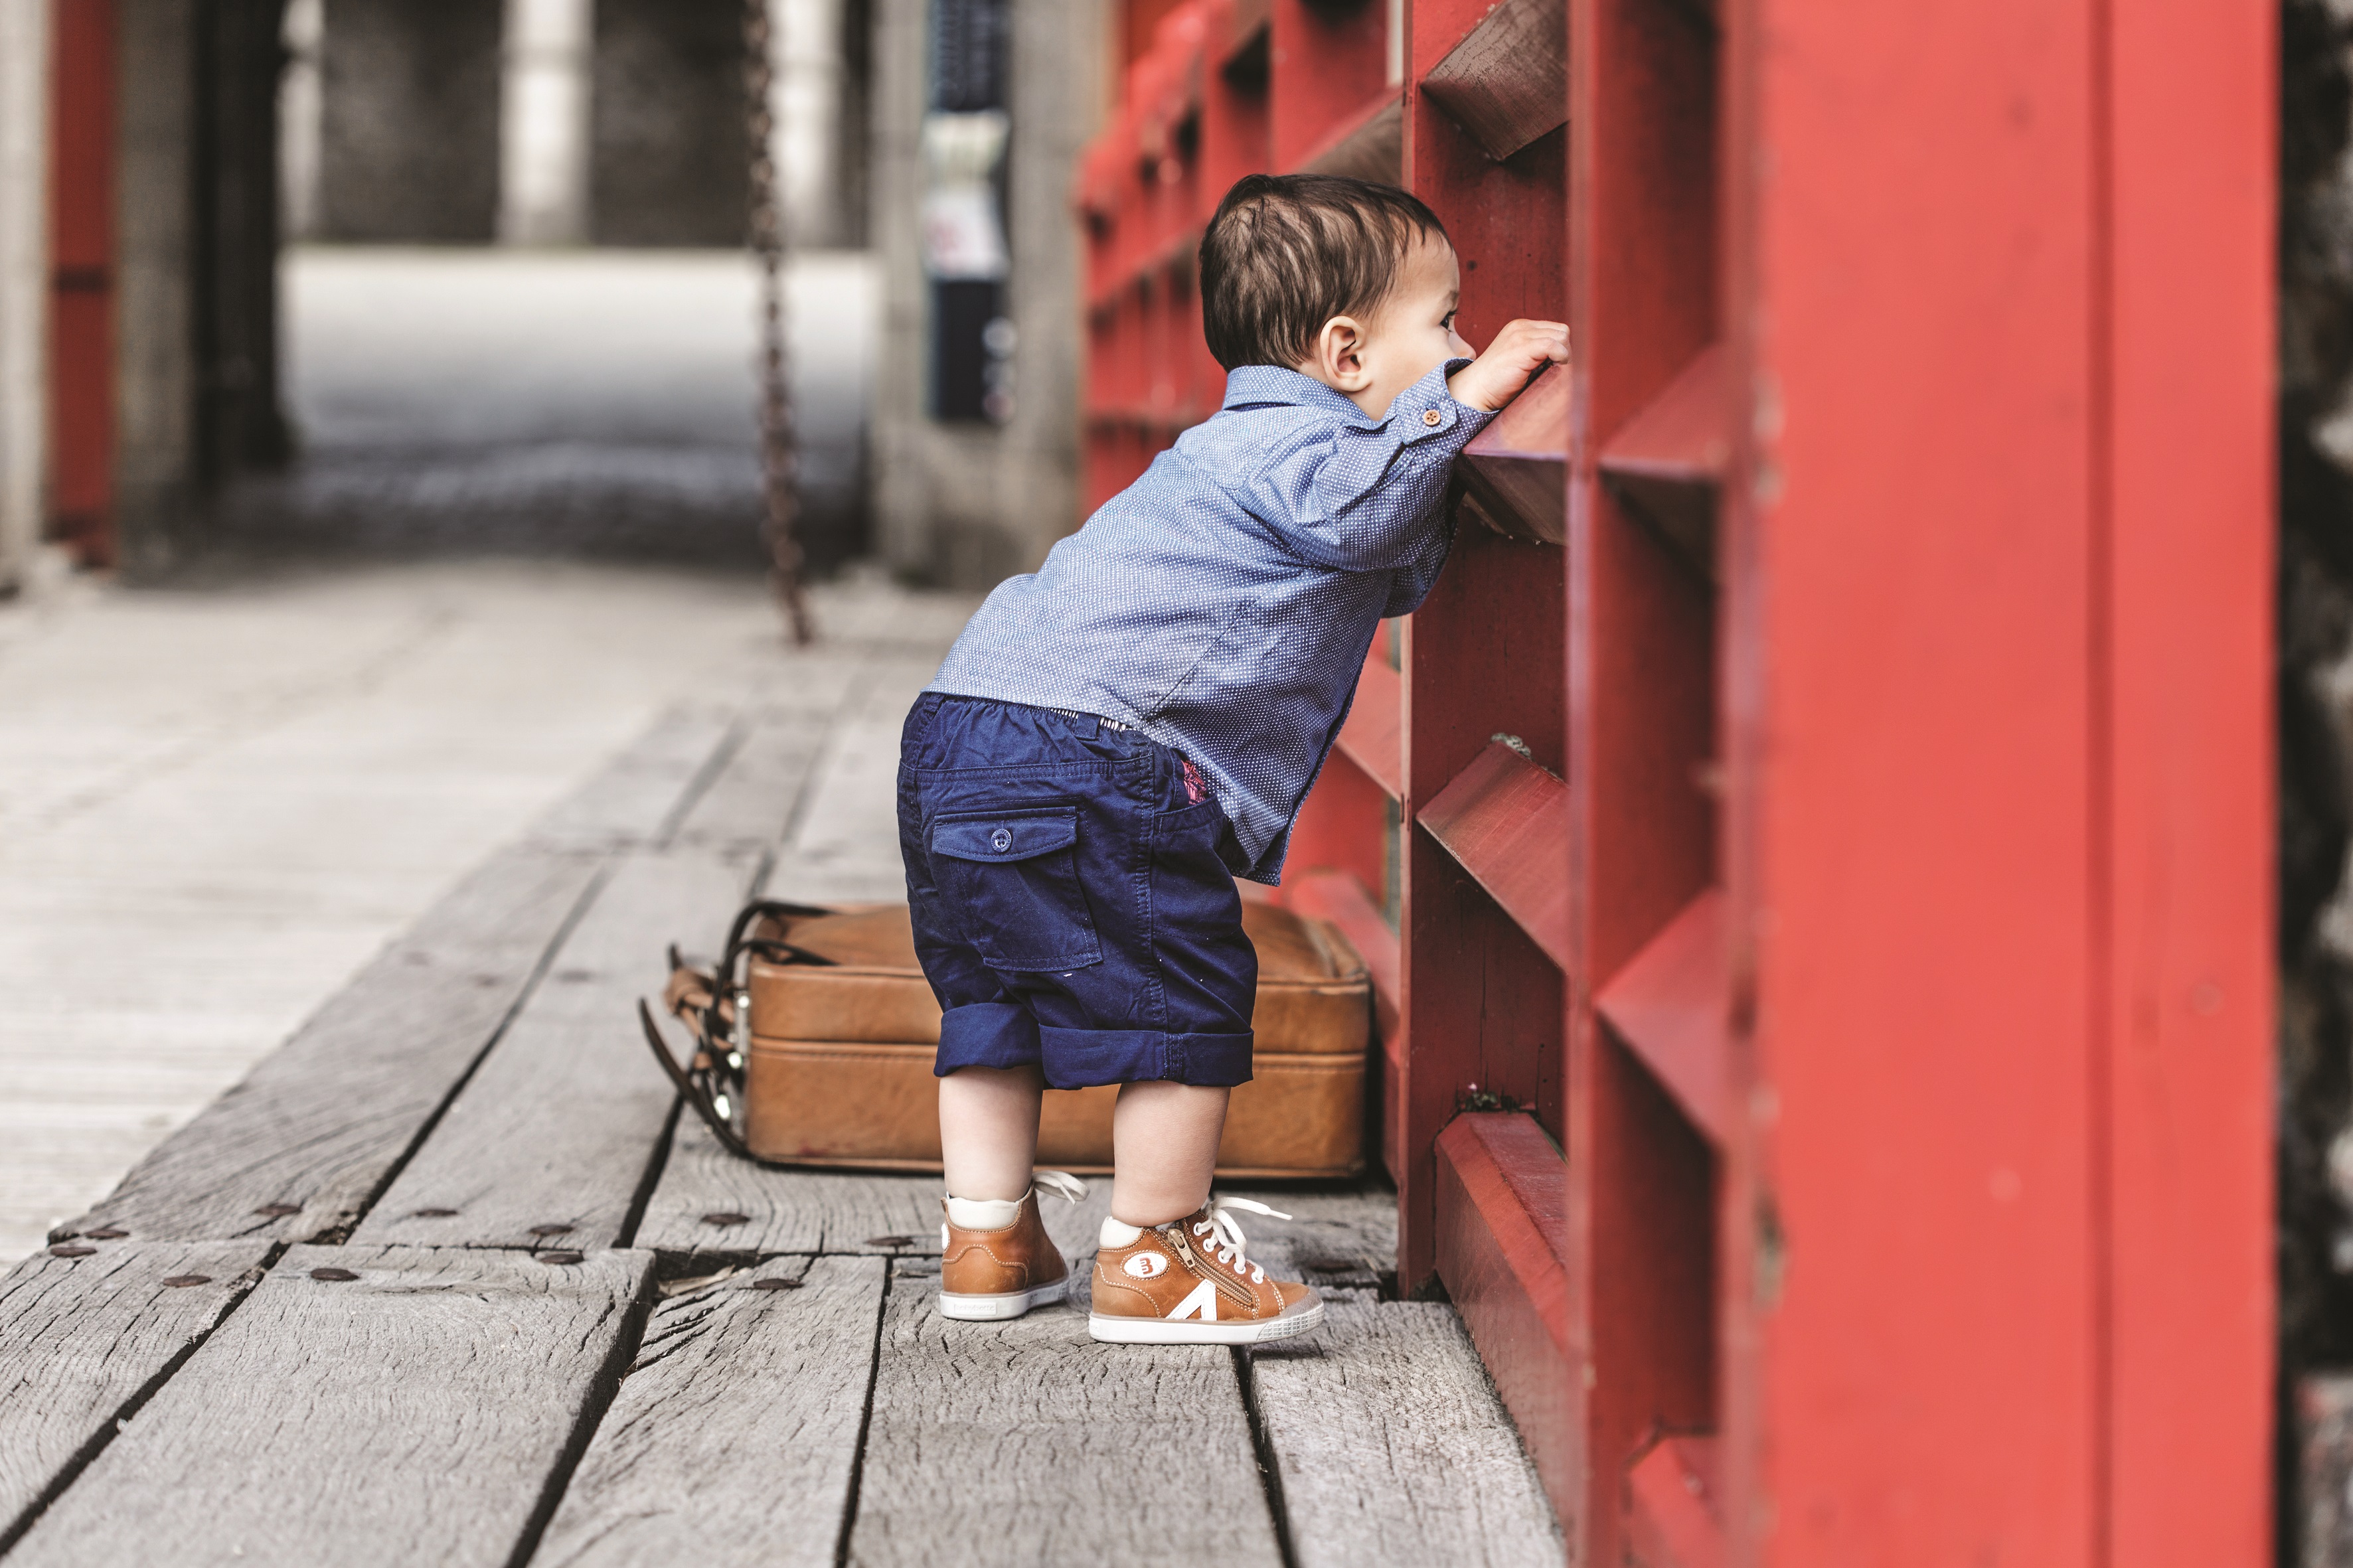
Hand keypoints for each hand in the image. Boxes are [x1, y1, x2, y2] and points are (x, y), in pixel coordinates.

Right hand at [1445, 319, 1570, 411]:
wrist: (1475, 390)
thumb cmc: (1498, 383)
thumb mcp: (1520, 360)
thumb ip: (1538, 354)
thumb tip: (1567, 360)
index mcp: (1521, 328)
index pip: (1556, 329)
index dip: (1562, 349)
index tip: (1556, 367)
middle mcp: (1521, 327)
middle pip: (1562, 331)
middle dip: (1565, 352)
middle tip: (1556, 371)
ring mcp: (1521, 335)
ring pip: (1561, 337)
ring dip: (1564, 356)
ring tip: (1552, 372)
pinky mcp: (1522, 347)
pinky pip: (1554, 346)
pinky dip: (1560, 359)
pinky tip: (1551, 370)